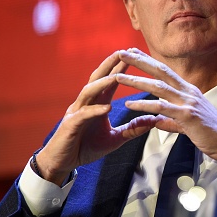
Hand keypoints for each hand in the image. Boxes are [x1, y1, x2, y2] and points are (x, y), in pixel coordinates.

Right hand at [36, 51, 159, 184]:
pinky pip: (83, 115)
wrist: (63, 163)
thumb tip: (153, 120)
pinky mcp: (70, 125)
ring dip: (102, 84)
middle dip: (109, 65)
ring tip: (117, 77)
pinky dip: (95, 110)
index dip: (120, 67)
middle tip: (123, 52)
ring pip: (88, 92)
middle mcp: (85, 103)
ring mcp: (76, 112)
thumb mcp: (115, 139)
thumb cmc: (86, 147)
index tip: (134, 54)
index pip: (109, 81)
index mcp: (96, 103)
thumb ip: (132, 129)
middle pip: (97, 78)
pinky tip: (106, 107)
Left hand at [116, 48, 216, 172]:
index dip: (148, 60)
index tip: (132, 52)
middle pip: (160, 71)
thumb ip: (168, 120)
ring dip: (137, 81)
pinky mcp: (188, 116)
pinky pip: (162, 107)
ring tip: (118, 77)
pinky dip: (144, 104)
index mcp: (188, 91)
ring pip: (158, 86)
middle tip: (121, 53)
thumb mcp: (186, 124)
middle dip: (140, 61)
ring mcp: (189, 102)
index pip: (165, 71)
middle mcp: (188, 92)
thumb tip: (153, 120)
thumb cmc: (210, 134)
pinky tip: (129, 103)